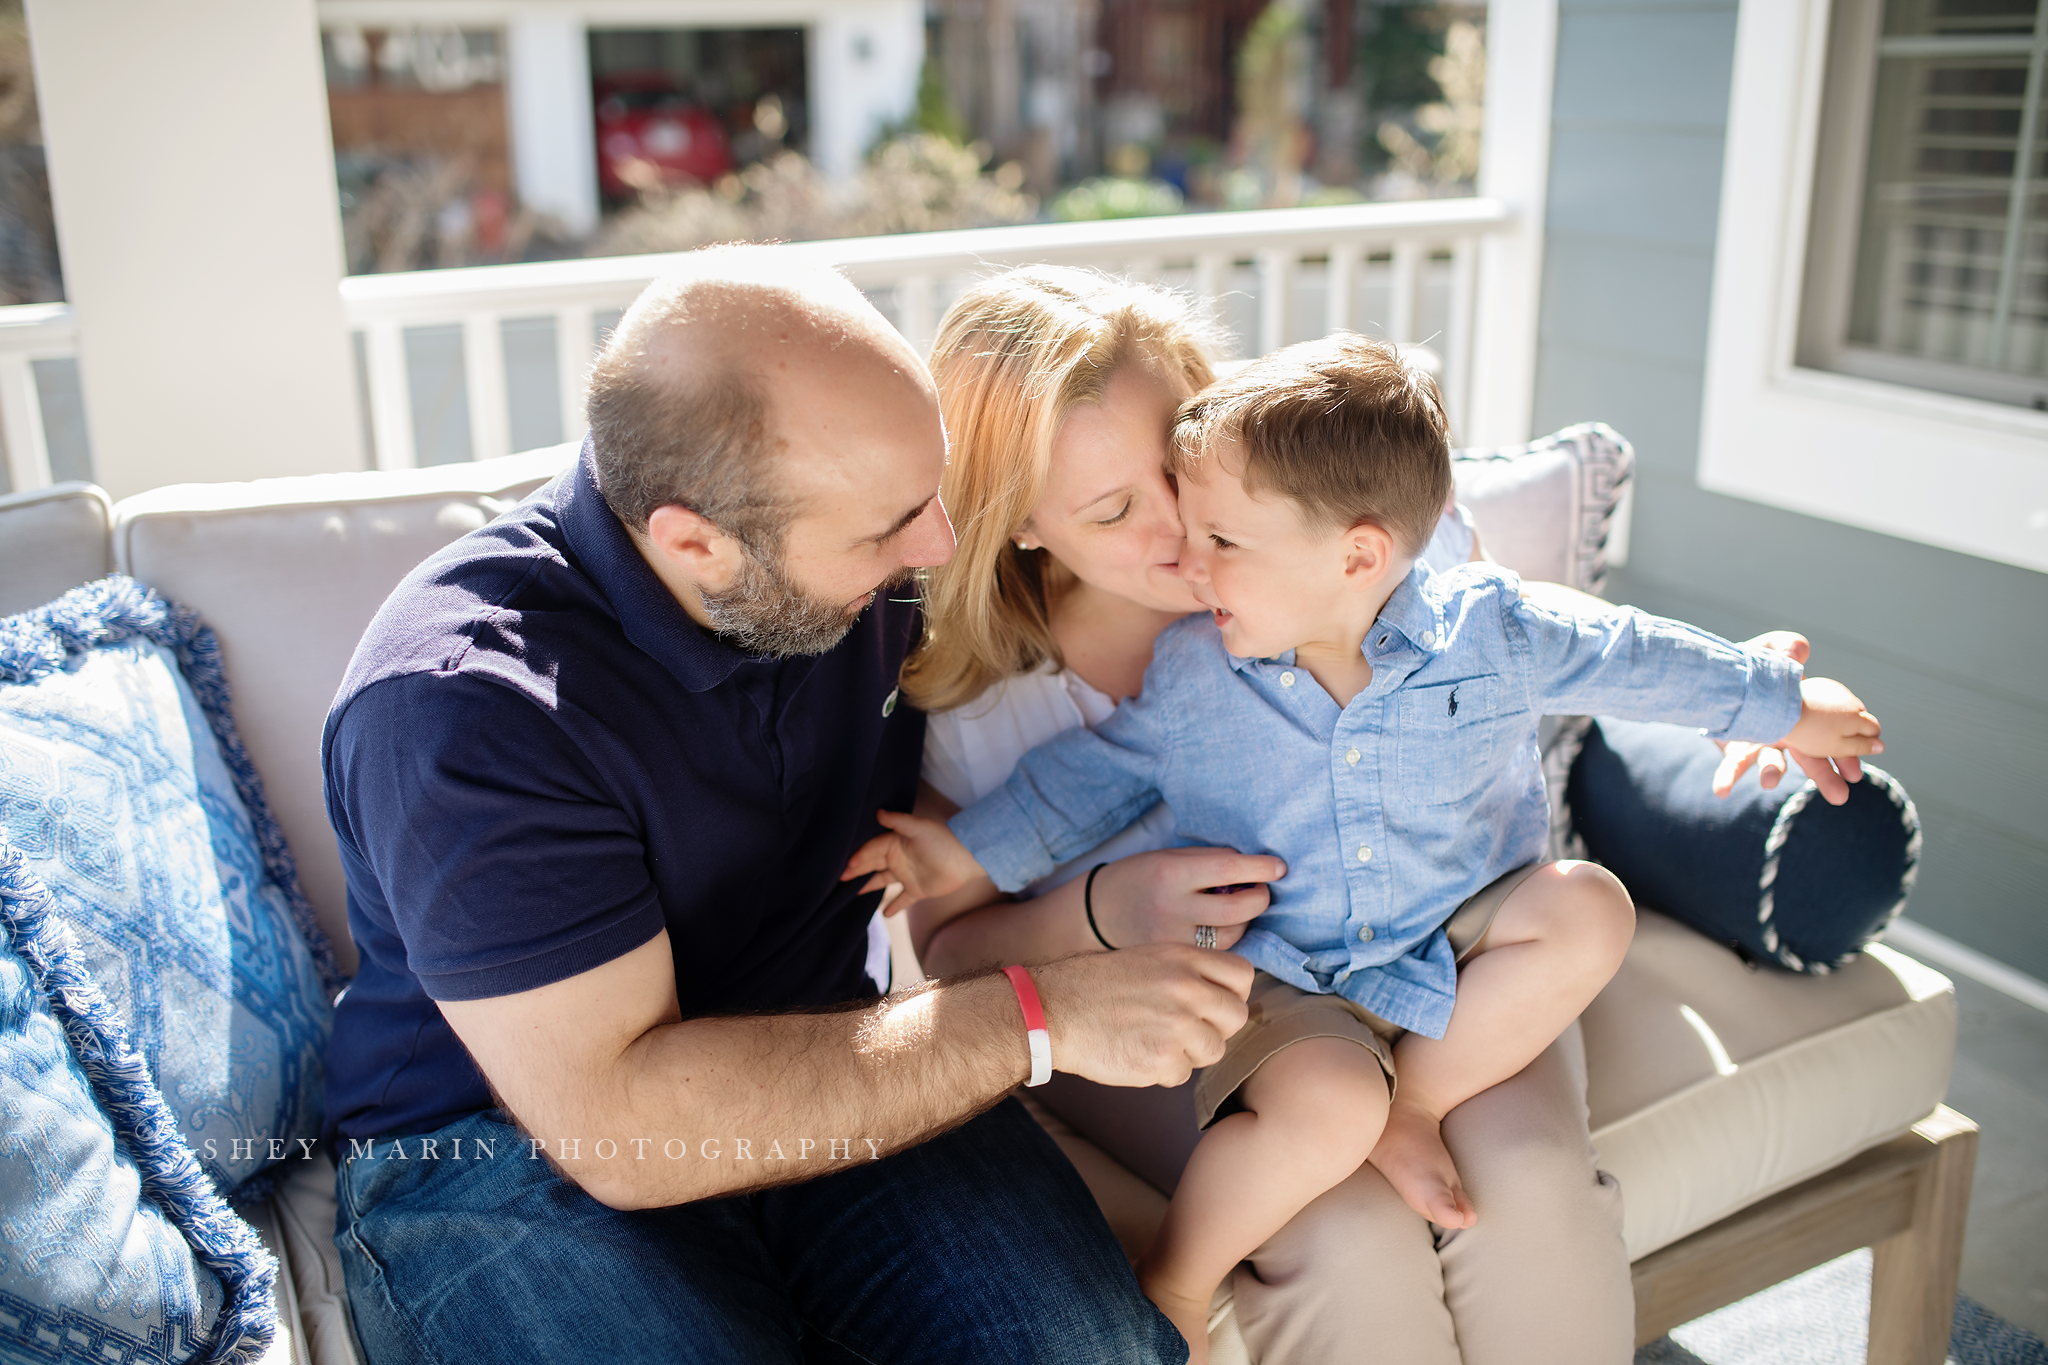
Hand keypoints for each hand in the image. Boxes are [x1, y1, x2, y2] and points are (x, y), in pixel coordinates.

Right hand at [842, 810, 985, 904]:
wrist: (967, 857)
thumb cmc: (942, 839)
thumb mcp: (919, 827)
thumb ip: (898, 821)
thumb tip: (878, 812)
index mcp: (896, 843)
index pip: (872, 849)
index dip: (859, 856)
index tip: (847, 865)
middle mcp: (898, 858)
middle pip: (873, 865)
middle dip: (857, 871)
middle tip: (840, 878)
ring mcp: (907, 875)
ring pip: (882, 881)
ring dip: (869, 886)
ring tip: (852, 894)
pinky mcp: (917, 890)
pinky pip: (902, 900)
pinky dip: (894, 906)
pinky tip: (884, 913)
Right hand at [1032, 944, 1255, 1086]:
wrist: (1052, 1009)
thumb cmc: (1093, 986)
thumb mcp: (1146, 959)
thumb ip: (1187, 972)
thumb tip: (1219, 996)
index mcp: (1183, 958)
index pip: (1242, 975)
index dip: (1231, 994)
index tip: (1213, 1004)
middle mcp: (1186, 989)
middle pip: (1236, 1017)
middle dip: (1215, 1028)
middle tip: (1185, 1030)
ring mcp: (1177, 1025)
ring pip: (1213, 1050)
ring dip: (1189, 1053)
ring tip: (1154, 1041)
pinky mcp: (1162, 1059)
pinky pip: (1182, 1074)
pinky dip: (1163, 1071)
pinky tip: (1136, 1054)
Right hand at [1086, 847, 1284, 951]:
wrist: (1095, 915)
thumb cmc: (1137, 878)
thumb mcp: (1167, 857)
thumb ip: (1207, 861)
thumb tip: (1252, 867)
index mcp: (1171, 873)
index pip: (1229, 868)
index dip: (1260, 866)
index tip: (1279, 867)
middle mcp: (1172, 908)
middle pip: (1237, 908)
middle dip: (1260, 898)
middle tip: (1261, 890)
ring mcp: (1173, 940)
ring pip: (1232, 936)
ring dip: (1246, 921)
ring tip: (1238, 909)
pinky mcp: (1174, 961)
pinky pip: (1215, 954)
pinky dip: (1227, 941)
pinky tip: (1220, 929)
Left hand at [1711, 632, 1867, 805]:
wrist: (1713, 675)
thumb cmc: (1746, 664)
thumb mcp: (1765, 650)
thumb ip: (1783, 647)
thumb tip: (1799, 649)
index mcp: (1800, 714)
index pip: (1830, 739)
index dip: (1845, 756)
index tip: (1854, 771)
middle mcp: (1783, 732)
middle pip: (1810, 759)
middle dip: (1824, 777)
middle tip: (1840, 796)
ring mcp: (1758, 743)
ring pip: (1770, 763)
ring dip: (1772, 772)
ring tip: (1769, 782)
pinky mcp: (1733, 748)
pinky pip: (1731, 766)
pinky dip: (1727, 778)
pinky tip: (1721, 790)